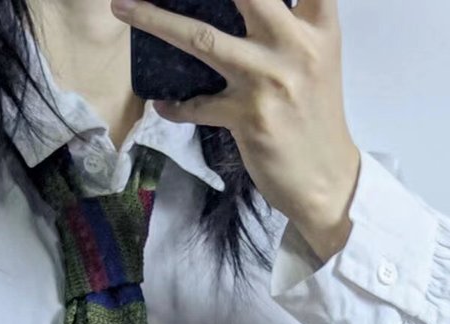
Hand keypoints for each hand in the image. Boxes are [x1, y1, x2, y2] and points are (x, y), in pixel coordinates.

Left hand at [114, 0, 361, 260]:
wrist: (326, 180)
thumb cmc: (316, 116)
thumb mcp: (316, 58)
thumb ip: (290, 23)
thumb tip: (244, 5)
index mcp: (318, 26)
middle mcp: (295, 46)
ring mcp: (270, 82)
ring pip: (203, 39)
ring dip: (157, 20)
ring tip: (123, 5)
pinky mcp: (248, 119)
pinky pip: (196, 104)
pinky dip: (175, 104)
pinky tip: (162, 102)